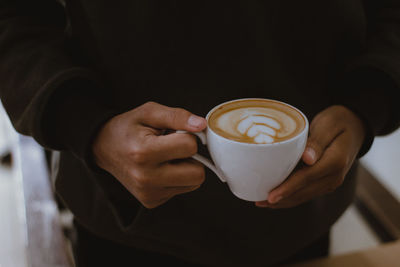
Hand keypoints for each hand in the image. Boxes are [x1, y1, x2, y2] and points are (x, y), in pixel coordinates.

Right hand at [92, 101, 206, 208]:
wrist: (104, 148)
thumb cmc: (129, 128)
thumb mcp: (150, 112)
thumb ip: (177, 116)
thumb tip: (201, 125)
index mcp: (144, 152)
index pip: (190, 147)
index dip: (189, 136)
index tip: (177, 133)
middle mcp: (146, 178)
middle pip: (197, 174)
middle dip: (192, 158)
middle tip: (175, 148)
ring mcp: (148, 193)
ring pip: (193, 183)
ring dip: (186, 169)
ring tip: (167, 158)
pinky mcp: (151, 201)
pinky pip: (181, 190)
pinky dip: (177, 179)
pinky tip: (161, 168)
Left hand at [255, 105, 365, 208]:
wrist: (355, 127)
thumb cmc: (338, 121)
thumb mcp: (329, 125)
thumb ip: (318, 142)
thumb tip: (308, 159)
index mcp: (335, 161)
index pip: (306, 178)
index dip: (287, 188)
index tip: (271, 196)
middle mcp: (335, 176)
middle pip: (303, 192)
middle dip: (281, 199)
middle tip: (258, 202)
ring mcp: (331, 182)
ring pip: (304, 196)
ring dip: (284, 201)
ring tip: (262, 202)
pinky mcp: (325, 182)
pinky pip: (306, 193)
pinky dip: (291, 197)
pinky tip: (276, 199)